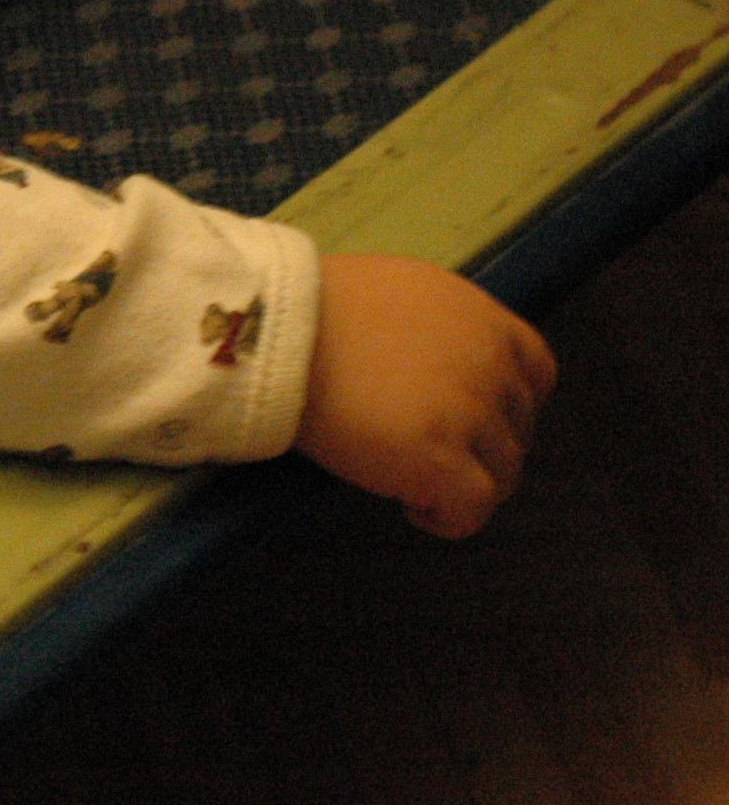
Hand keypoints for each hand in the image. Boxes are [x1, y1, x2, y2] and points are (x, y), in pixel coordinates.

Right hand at [293, 252, 556, 538]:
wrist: (275, 332)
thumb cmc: (310, 308)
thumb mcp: (396, 293)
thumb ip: (436, 328)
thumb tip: (434, 364)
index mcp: (482, 318)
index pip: (536, 373)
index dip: (505, 402)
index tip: (466, 416)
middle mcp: (490, 364)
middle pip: (518, 428)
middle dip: (479, 444)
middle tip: (425, 449)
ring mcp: (471, 414)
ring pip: (503, 473)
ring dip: (463, 481)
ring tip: (409, 478)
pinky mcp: (443, 461)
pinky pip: (473, 510)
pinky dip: (448, 517)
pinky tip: (411, 507)